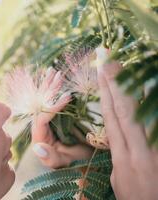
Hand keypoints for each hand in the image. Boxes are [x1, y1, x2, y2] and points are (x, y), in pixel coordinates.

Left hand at [31, 69, 92, 167]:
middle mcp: (40, 128)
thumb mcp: (64, 163)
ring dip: (49, 86)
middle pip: (40, 105)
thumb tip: (37, 148)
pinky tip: (57, 81)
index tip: (67, 97)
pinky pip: (52, 103)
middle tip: (56, 73)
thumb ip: (51, 158)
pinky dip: (54, 92)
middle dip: (48, 89)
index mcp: (39, 137)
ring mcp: (48, 122)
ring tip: (54, 71)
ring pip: (45, 101)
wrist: (82, 164)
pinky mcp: (55, 120)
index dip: (52, 107)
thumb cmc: (74, 165)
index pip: (42, 118)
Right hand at [98, 62, 157, 199]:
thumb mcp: (119, 179)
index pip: (109, 116)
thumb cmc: (137, 199)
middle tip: (106, 56)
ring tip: (130, 63)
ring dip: (138, 85)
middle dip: (114, 80)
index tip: (98, 70)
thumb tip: (118, 135)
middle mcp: (138, 150)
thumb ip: (118, 154)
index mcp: (121, 157)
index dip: (103, 92)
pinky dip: (154, 102)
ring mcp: (157, 150)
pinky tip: (151, 86)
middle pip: (124, 109)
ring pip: (146, 111)